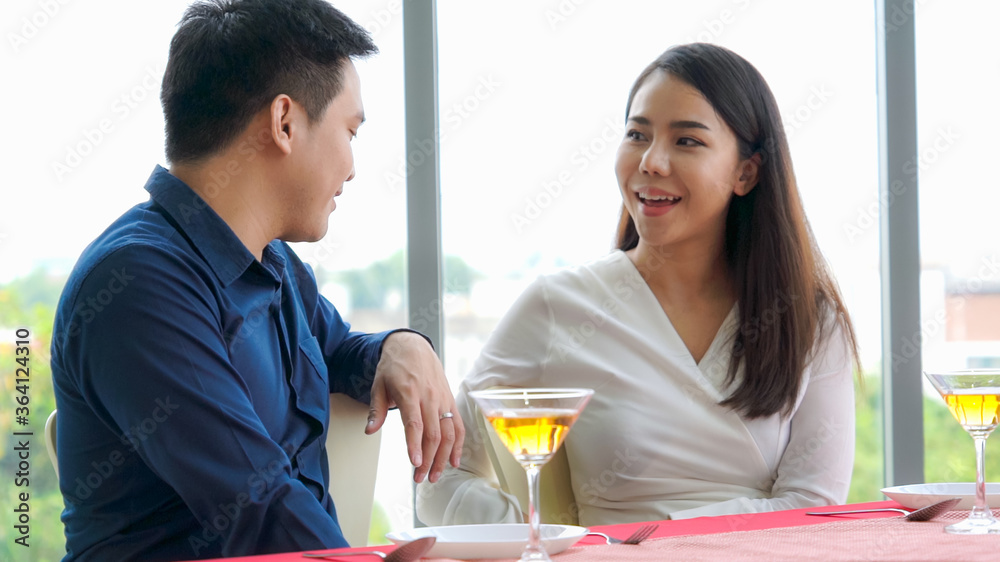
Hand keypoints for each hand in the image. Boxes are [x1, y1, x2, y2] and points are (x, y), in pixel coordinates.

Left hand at [366, 331, 464, 482]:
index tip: (415, 463)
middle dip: (428, 460)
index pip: (414, 424)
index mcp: (409, 393)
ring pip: (448, 432)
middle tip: (420, 478)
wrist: (414, 346)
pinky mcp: (450, 400)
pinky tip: (454, 460)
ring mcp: (442, 399)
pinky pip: (458, 425)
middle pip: (433, 433)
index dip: (415, 445)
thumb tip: (370, 431)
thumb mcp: (379, 384)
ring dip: (444, 457)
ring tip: (435, 475)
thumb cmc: (394, 366)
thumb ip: (376, 410)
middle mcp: (429, 397)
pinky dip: (458, 444)